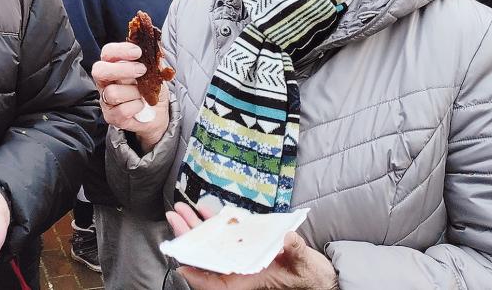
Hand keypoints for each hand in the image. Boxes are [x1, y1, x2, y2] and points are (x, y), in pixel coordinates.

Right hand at [92, 42, 169, 151]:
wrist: (157, 114)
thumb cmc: (151, 90)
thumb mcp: (155, 72)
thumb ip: (151, 60)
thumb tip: (154, 49)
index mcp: (113, 66)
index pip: (107, 52)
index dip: (120, 50)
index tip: (137, 52)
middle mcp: (106, 82)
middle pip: (100, 70)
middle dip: (122, 69)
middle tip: (141, 70)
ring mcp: (107, 100)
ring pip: (112, 92)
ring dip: (134, 92)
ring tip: (143, 94)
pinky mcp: (112, 117)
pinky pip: (122, 110)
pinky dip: (137, 107)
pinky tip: (142, 106)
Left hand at [166, 203, 337, 289]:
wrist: (317, 275)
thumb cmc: (309, 276)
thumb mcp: (305, 265)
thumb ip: (295, 251)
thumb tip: (288, 238)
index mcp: (249, 280)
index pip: (217, 282)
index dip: (198, 276)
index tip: (182, 264)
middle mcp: (240, 269)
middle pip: (207, 256)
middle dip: (189, 237)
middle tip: (174, 218)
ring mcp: (242, 256)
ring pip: (212, 243)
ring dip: (196, 226)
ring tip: (181, 209)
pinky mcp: (248, 244)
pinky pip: (226, 234)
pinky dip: (216, 222)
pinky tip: (206, 209)